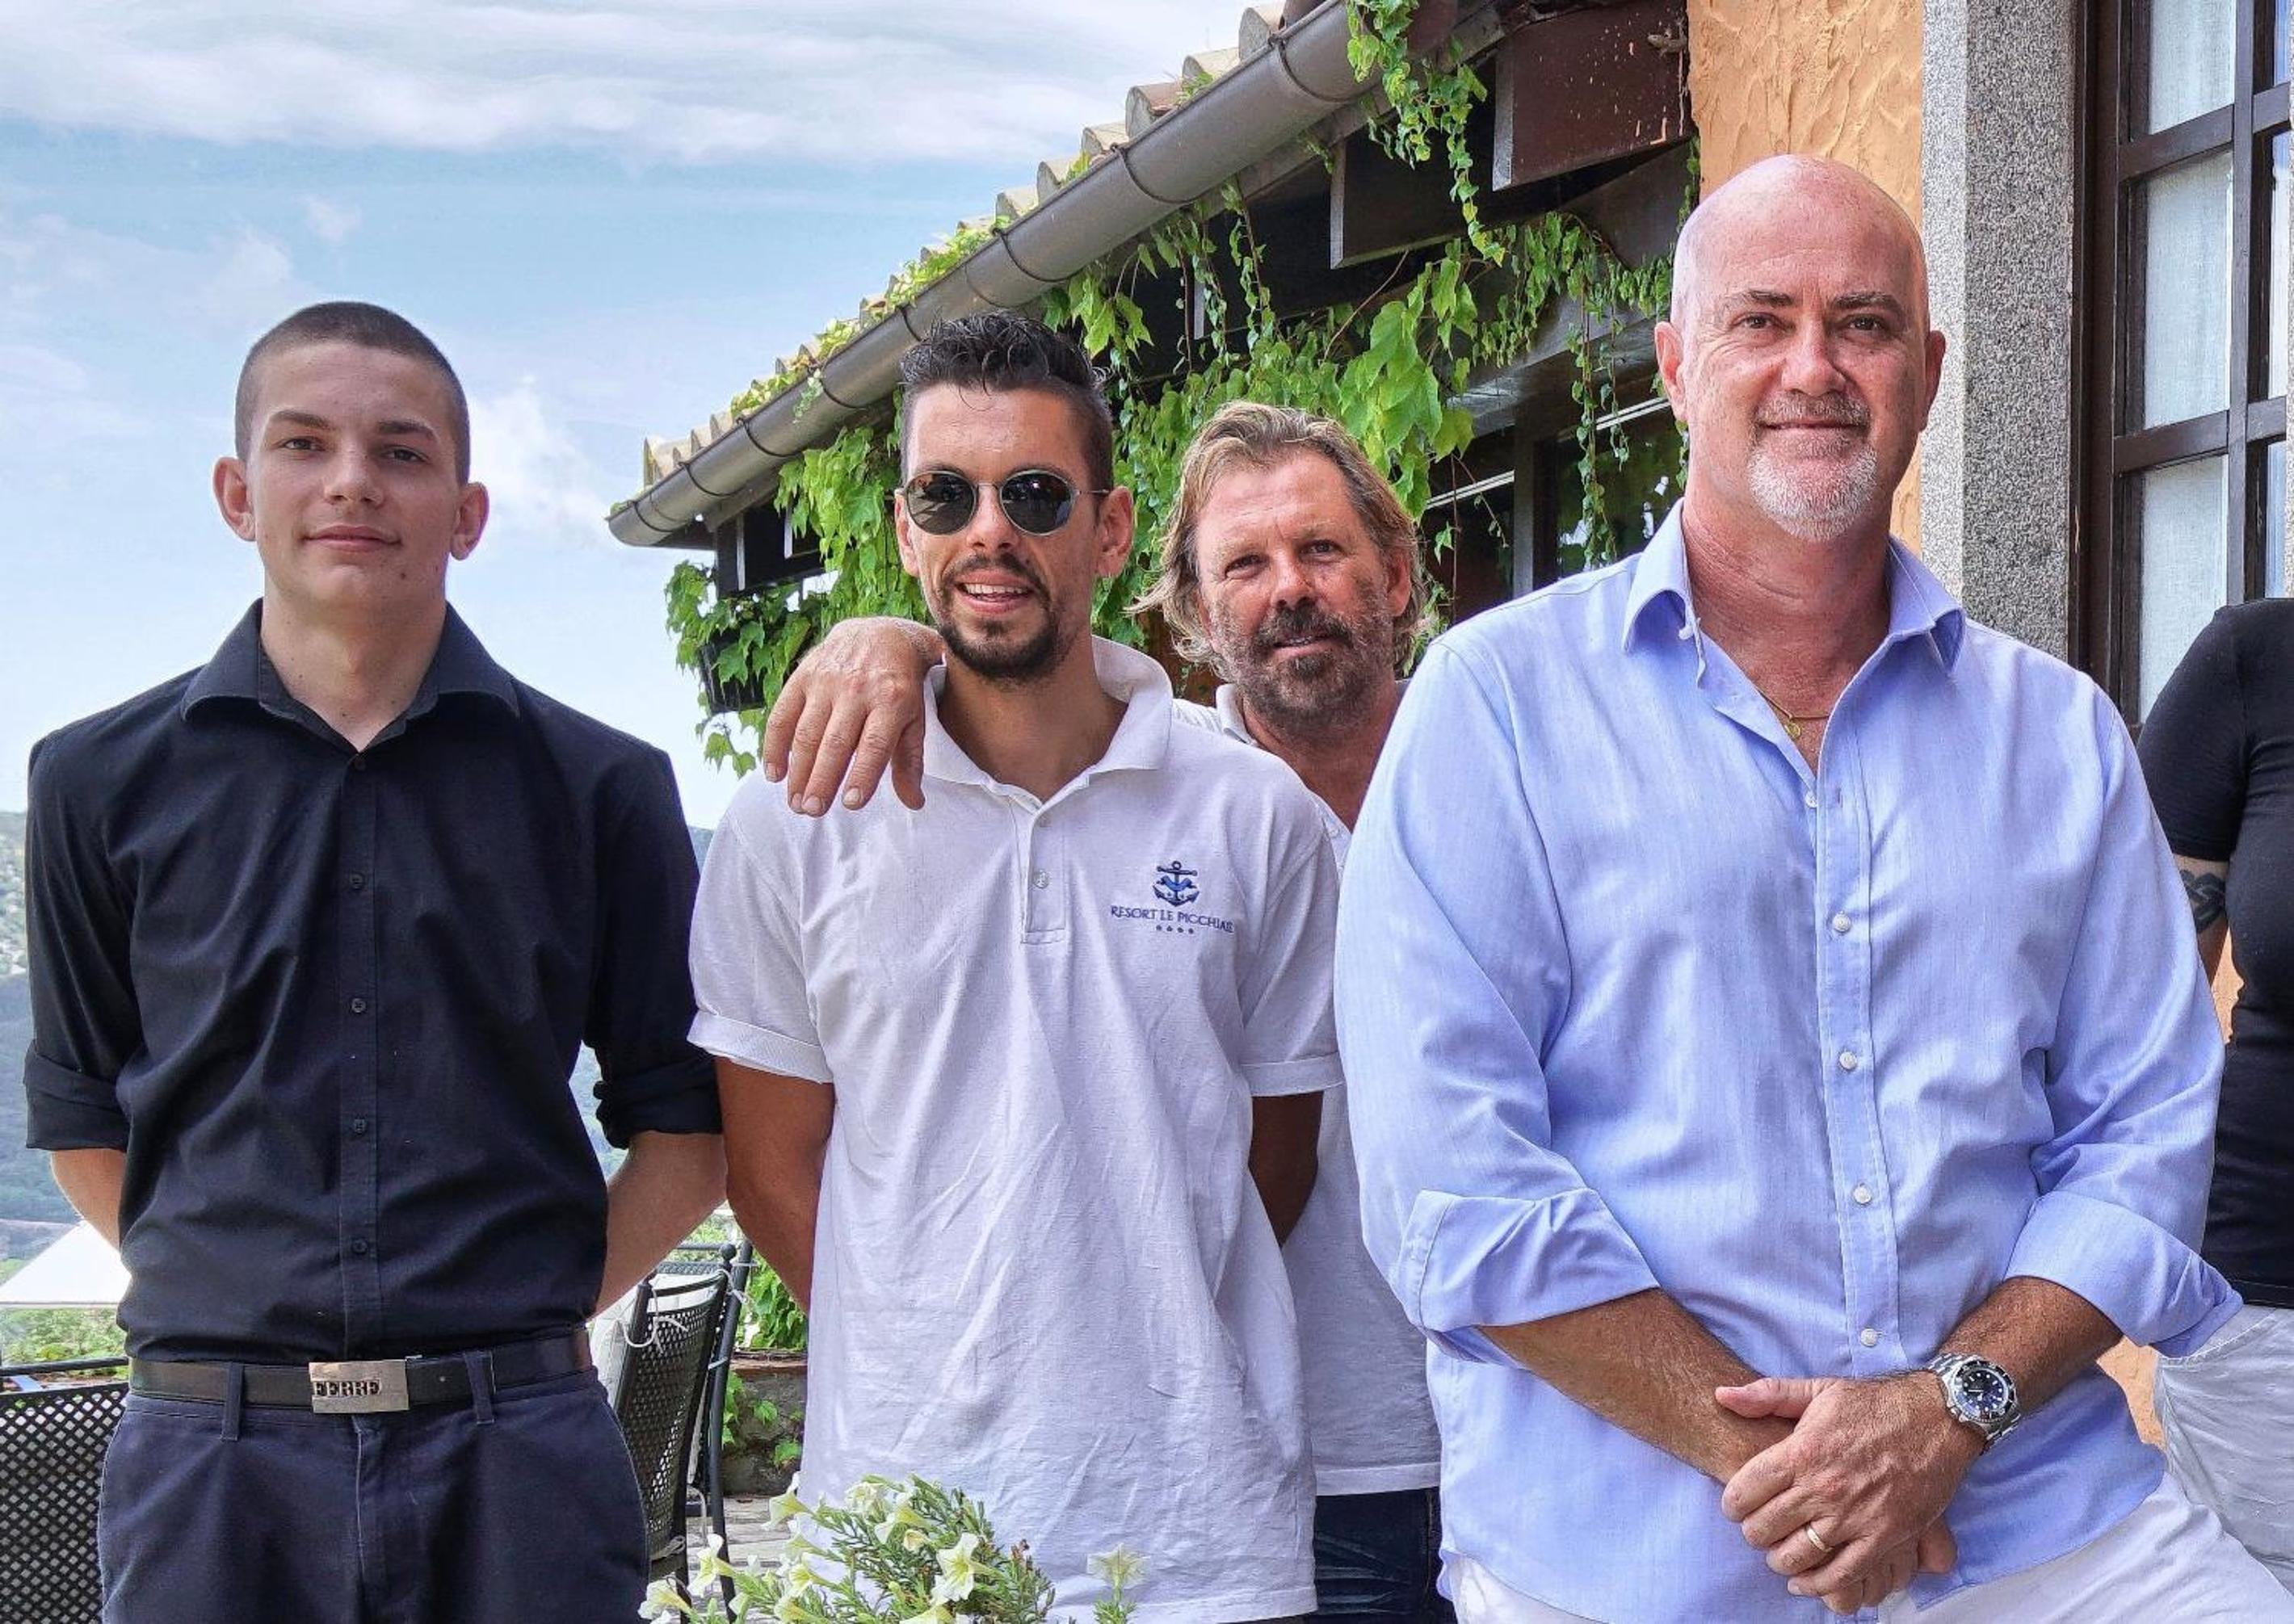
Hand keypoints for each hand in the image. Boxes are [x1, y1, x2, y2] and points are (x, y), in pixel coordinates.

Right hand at [761, 617, 937, 813]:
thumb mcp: (915, 719)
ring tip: (796, 802)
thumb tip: (914, 803)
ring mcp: (828, 681)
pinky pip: (783, 714)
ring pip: (807, 732)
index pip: (875, 744)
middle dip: (822, 780)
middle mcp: (858, 690)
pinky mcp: (804, 676)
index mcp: (892, 701)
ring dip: (798, 770)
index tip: (851, 804)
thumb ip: (910, 761)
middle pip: (836, 742)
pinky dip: (775, 745)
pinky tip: (774, 773)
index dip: (863, 774)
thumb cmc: (901, 686)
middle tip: (813, 810)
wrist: (882, 634)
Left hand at [1716, 1374, 1972, 1608]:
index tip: (1735, 1506)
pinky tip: (1806, 1581)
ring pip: (1797, 1555)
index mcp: (1802, 1451)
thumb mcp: (1818, 1389)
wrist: (1937, 1418)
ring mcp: (1854, 1516)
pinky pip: (1842, 1574)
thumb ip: (1767, 1394)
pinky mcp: (1884, 1537)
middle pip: (1764, 1528)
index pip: (1745, 1491)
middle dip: (1753, 1533)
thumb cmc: (1875, 1404)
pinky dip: (1818, 1584)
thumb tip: (1722, 1395)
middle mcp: (1824, 1487)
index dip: (1732, 1504)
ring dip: (1780, 1560)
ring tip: (1779, 1552)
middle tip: (1757, 1529)